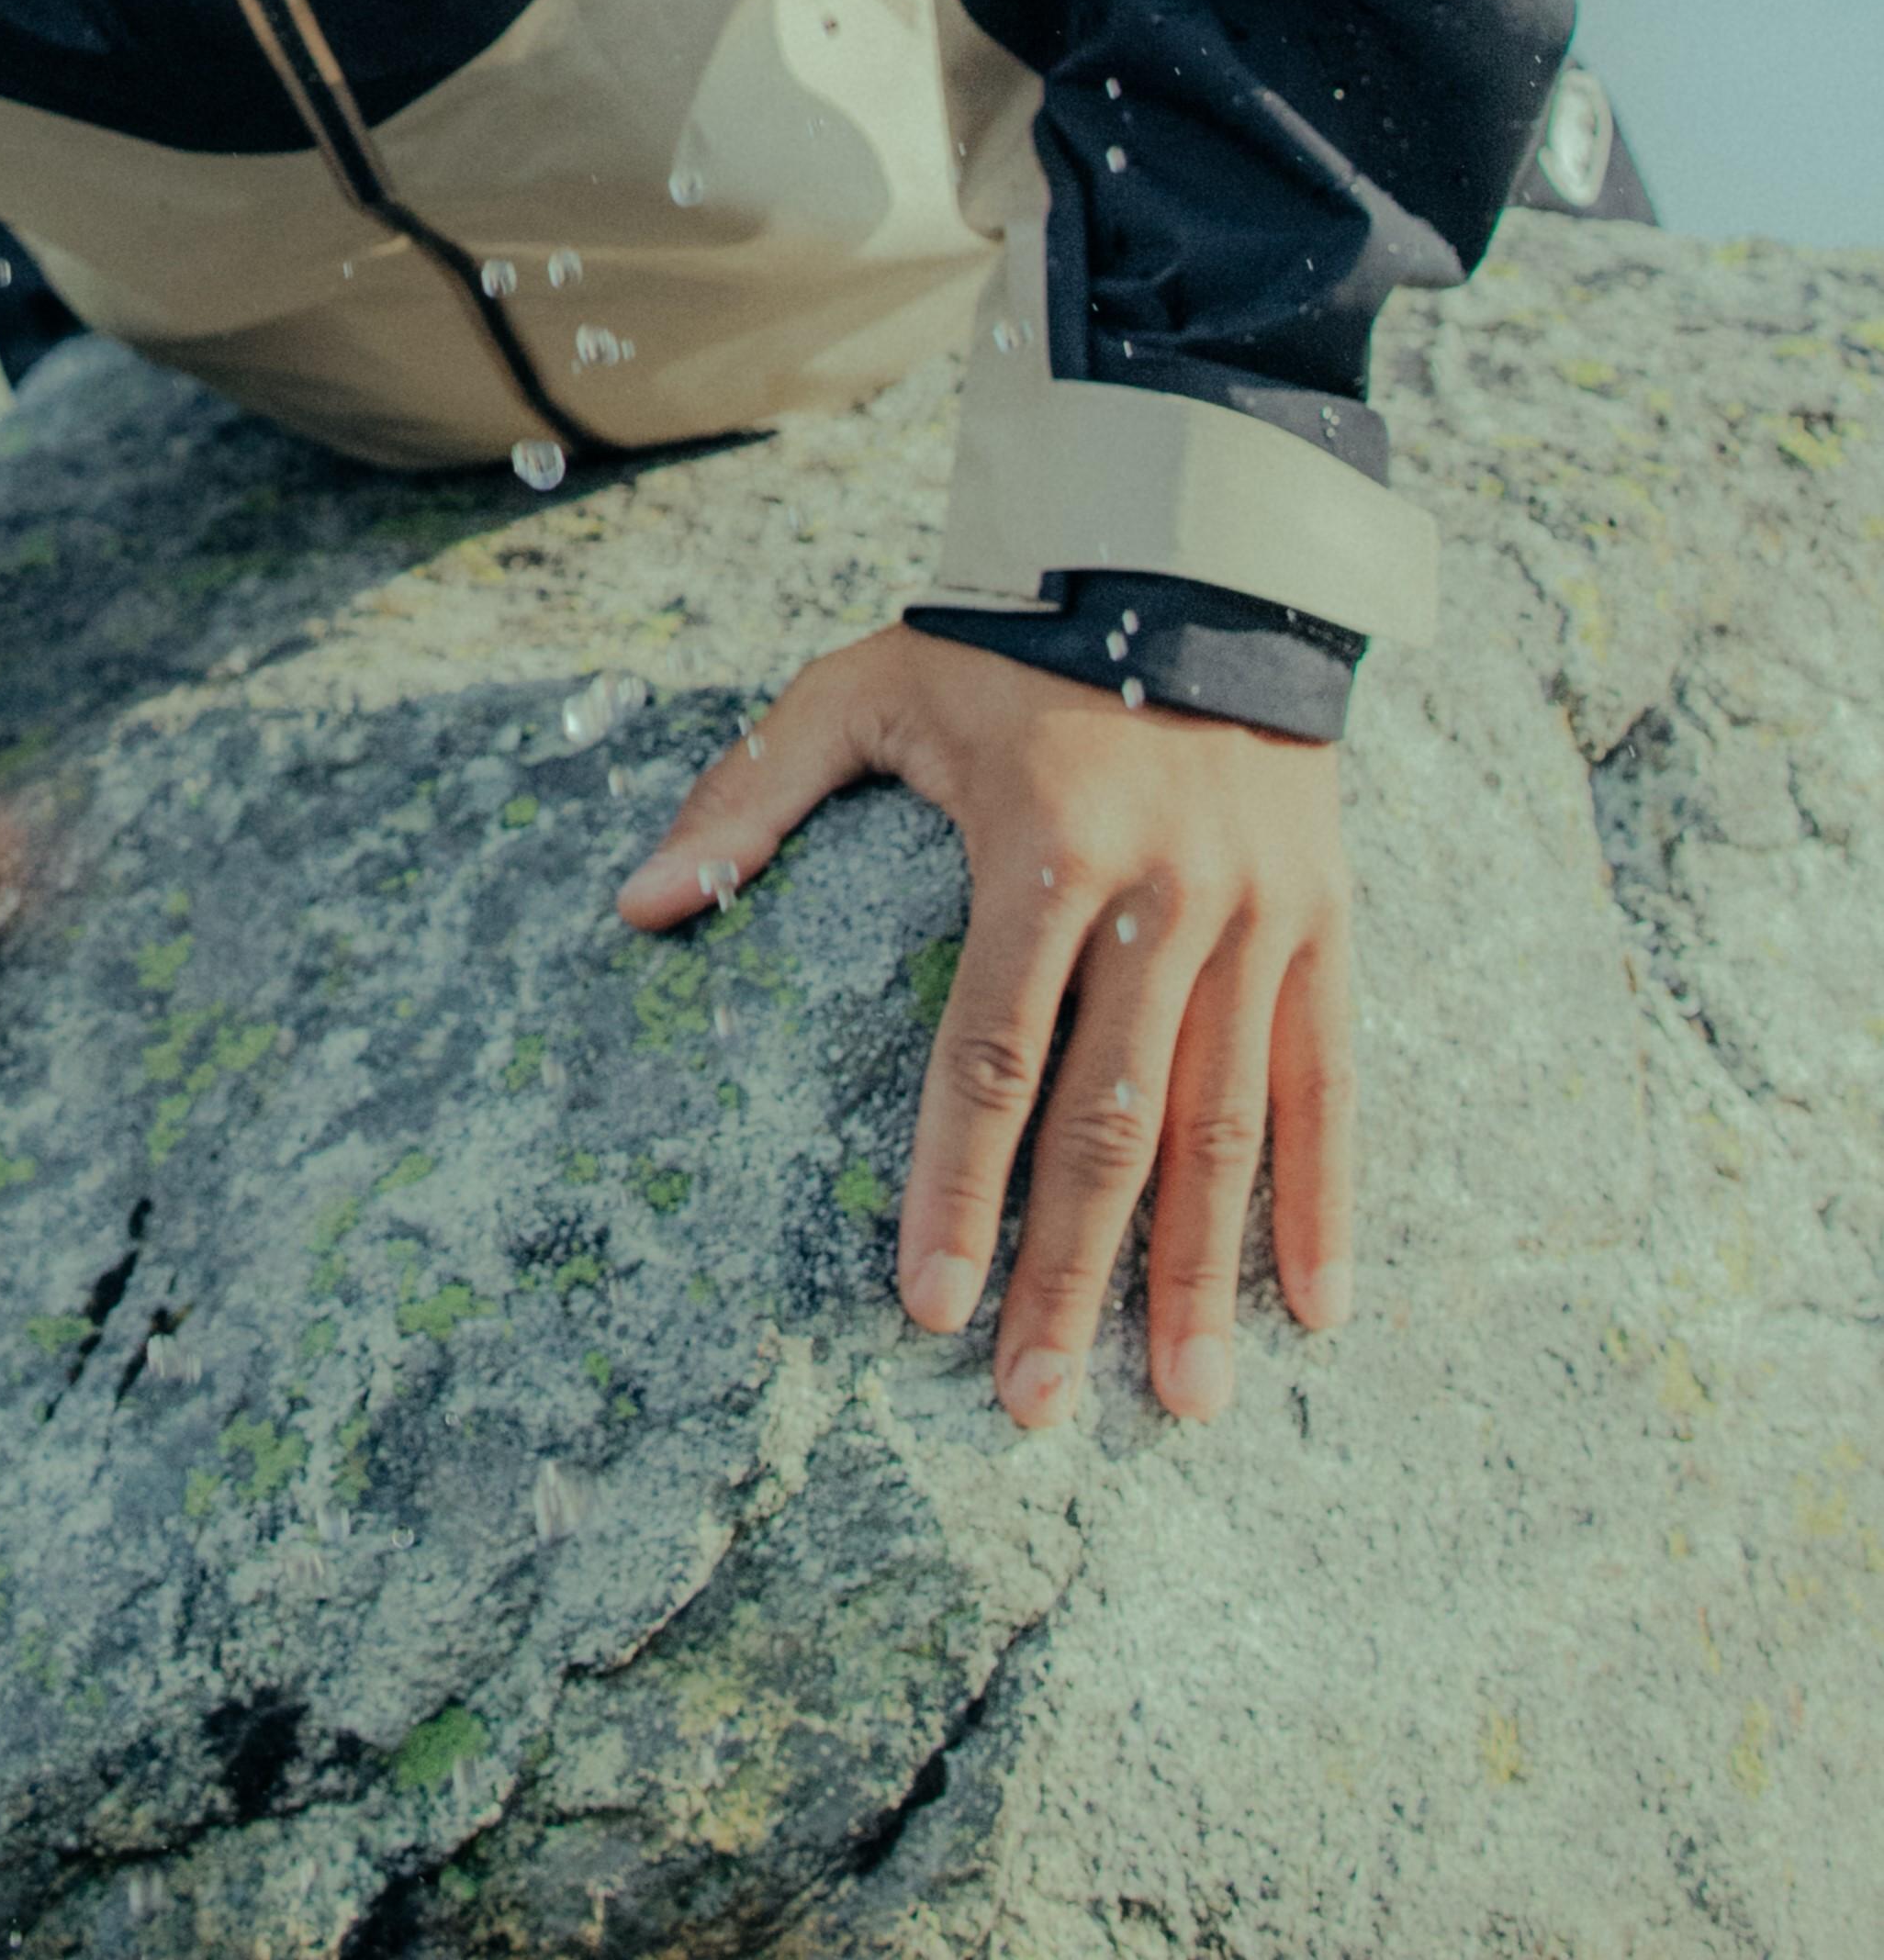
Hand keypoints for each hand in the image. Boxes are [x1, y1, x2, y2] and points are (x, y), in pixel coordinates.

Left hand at [617, 623, 1351, 1427]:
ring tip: (1180, 1404)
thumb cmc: (1004, 639)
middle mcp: (1163, 896)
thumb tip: (638, 905)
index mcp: (1042, 846)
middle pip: (1112, 1120)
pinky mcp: (1325, 923)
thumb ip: (750, 793)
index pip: (993, 1051)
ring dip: (1200, 1275)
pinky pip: (1329, 1083)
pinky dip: (1327, 1201)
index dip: (959, 1184)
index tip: (928, 1304)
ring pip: (1228, 1127)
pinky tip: (1315, 1312)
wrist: (1191, 562)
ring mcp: (1257, 916)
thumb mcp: (864, 685)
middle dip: (1069, 1275)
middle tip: (1033, 1404)